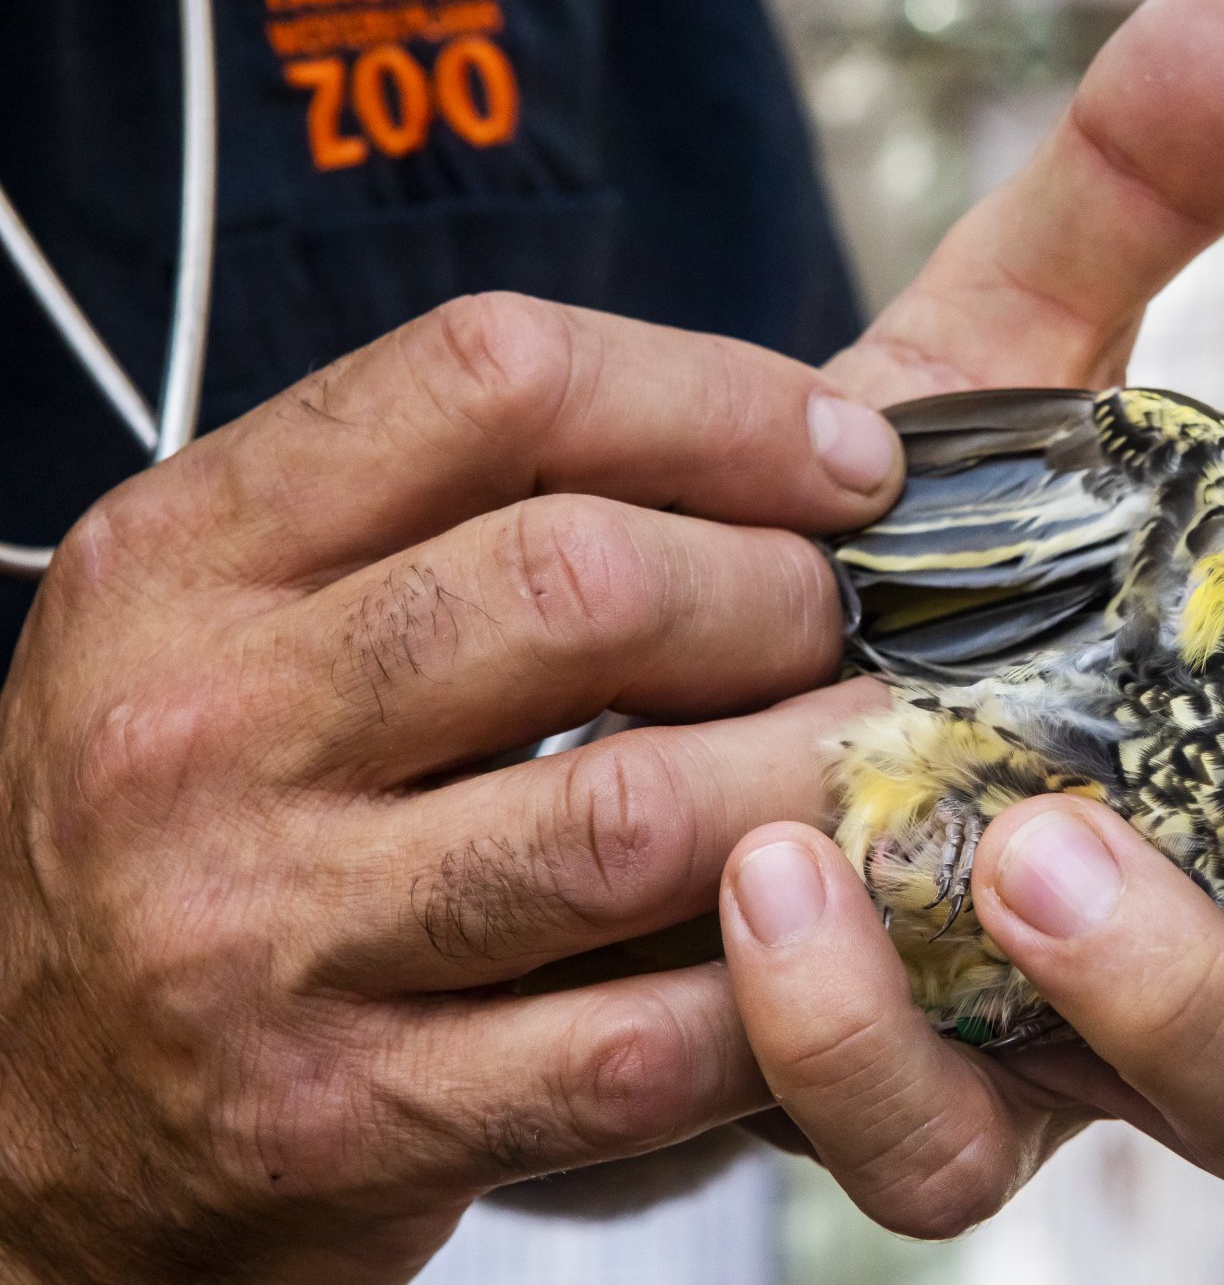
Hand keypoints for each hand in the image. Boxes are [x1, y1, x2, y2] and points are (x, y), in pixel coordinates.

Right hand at [0, 303, 905, 1281]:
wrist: (32, 1109)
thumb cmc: (190, 812)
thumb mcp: (232, 608)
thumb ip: (438, 509)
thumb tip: (749, 444)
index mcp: (185, 557)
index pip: (493, 382)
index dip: (717, 401)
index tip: (843, 457)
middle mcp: (207, 730)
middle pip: (582, 586)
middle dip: (777, 592)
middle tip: (838, 625)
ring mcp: (272, 936)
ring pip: (634, 818)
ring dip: (807, 776)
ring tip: (860, 758)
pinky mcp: (354, 1121)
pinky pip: (634, 1046)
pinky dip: (773, 989)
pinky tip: (817, 937)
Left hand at [714, 0, 1223, 1235]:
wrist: (665, 680)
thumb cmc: (892, 541)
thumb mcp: (1006, 358)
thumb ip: (1148, 188)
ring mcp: (1122, 1033)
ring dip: (1191, 1006)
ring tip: (1034, 853)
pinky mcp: (944, 1108)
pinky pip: (963, 1160)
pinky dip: (881, 1048)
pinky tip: (781, 893)